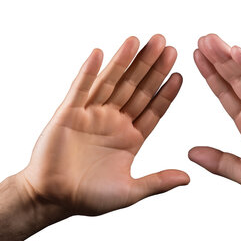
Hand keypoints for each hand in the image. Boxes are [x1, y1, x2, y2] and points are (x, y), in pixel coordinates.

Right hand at [21, 34, 188, 216]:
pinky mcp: (69, 113)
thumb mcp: (129, 192)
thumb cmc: (89, 197)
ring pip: (112, 83)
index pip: (153, 109)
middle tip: (166, 45)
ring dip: (125, 61)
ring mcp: (92, 115)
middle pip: (137, 90)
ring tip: (140, 41)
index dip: (166, 92)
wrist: (52, 199)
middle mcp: (114, 122)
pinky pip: (80, 89)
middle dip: (151, 68)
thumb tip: (188, 178)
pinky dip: (89, 72)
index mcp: (131, 138)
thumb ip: (158, 182)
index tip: (180, 74)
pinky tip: (101, 53)